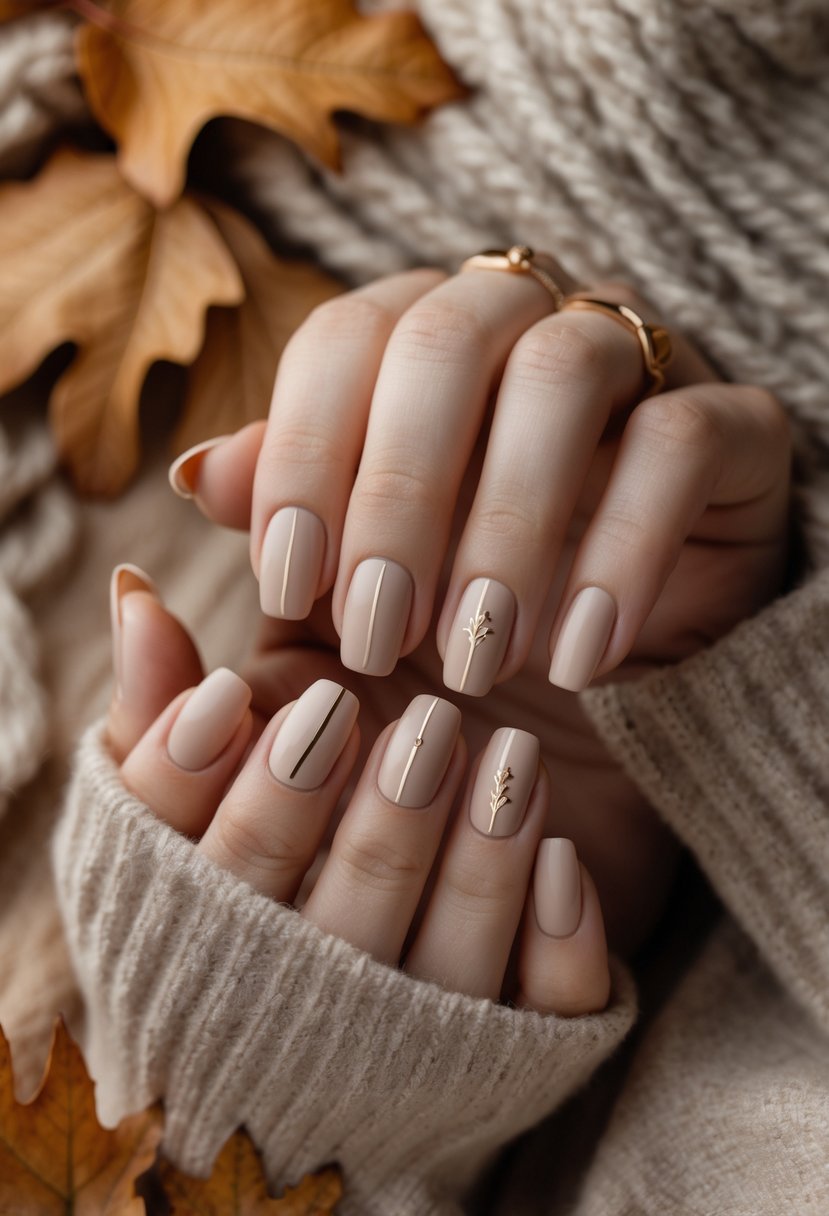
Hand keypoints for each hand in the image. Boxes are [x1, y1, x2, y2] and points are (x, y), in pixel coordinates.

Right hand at [107, 583, 611, 1015]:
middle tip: (419, 727)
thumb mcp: (259, 698)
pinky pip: (539, 1021)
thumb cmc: (331, 752)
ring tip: (506, 758)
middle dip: (366, 829)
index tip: (231, 700)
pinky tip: (561, 854)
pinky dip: (552, 945)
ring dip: (474, 870)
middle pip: (314, 938)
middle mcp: (307, 982)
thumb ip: (193, 670)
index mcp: (221, 912)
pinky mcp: (519, 1034)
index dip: (192, 792)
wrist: (470, 783)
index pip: (180, 875)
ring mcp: (413, 1025)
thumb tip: (134, 595)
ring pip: (434, 978)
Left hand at [167, 266, 792, 950]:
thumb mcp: (357, 592)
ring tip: (478, 658)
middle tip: (382, 638)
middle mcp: (521, 325)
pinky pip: (678, 443)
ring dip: (506, 525)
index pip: (343, 337)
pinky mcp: (729, 425)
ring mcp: (632, 362)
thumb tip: (200, 473)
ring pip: (562, 371)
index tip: (290, 586)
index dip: (303, 453)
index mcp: (418, 342)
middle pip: (445, 338)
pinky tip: (577, 656)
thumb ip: (286, 527)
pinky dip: (620, 551)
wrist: (616, 678)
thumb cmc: (461, 623)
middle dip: (399, 495)